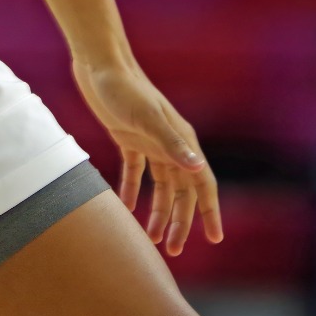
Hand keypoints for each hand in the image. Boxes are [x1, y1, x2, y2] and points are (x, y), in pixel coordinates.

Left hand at [72, 57, 222, 255]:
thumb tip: (198, 168)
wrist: (100, 65)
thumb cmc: (124, 89)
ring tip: (152, 238)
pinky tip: (127, 207)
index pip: (202, 183)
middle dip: (181, 220)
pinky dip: (133, 190)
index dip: (209, 211)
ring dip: (158, 211)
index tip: (215, 238)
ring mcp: (149, 140)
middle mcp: (170, 143)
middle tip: (174, 250)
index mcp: (182, 140)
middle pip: (182, 190)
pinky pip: (135, 171)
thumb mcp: (148, 118)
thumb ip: (173, 144)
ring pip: (161, 185)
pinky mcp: (127, 137)